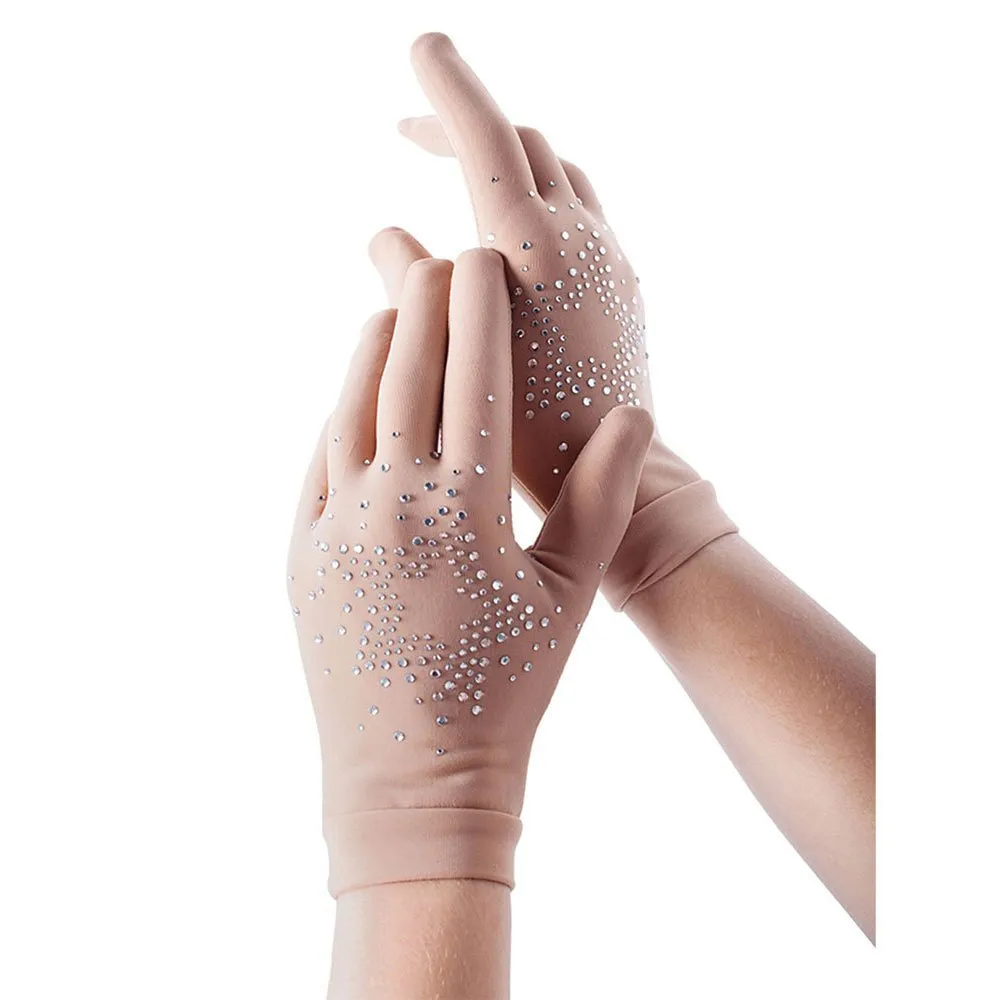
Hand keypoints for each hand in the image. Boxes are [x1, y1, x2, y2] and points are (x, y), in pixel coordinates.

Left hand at [288, 248, 651, 894]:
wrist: (413, 779)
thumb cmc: (507, 689)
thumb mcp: (569, 596)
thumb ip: (600, 499)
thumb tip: (631, 414)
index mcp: (465, 513)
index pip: (473, 379)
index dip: (482, 310)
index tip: (487, 257)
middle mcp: (391, 507)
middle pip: (404, 373)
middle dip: (426, 303)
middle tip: (442, 256)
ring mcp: (334, 527)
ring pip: (350, 406)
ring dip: (374, 346)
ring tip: (397, 305)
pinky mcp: (300, 551)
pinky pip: (319, 457)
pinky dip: (341, 409)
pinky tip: (360, 389)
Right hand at [374, 34, 736, 609]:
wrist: (621, 478)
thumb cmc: (529, 437)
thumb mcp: (456, 358)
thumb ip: (414, 286)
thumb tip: (384, 233)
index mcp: (535, 252)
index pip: (487, 138)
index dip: (448, 86)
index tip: (421, 45)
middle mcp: (581, 240)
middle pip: (521, 142)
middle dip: (465, 123)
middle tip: (411, 132)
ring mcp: (610, 260)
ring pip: (557, 171)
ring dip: (507, 159)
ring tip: (461, 175)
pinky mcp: (625, 284)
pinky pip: (582, 210)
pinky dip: (539, 197)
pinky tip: (514, 234)